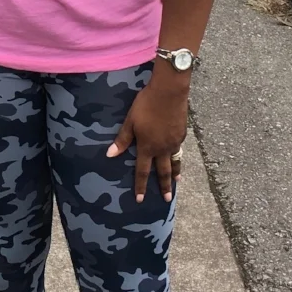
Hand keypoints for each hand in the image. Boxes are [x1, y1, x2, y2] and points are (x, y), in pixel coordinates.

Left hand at [106, 72, 188, 202]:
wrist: (169, 92)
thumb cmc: (146, 105)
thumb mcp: (130, 121)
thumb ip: (122, 139)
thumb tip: (110, 155)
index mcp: (147, 147)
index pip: (142, 171)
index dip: (140, 186)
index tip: (140, 199)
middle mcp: (162, 148)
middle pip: (163, 172)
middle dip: (164, 187)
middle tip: (166, 199)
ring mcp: (174, 142)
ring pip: (175, 161)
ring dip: (175, 173)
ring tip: (176, 182)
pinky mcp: (182, 133)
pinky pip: (179, 150)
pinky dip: (179, 157)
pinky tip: (178, 156)